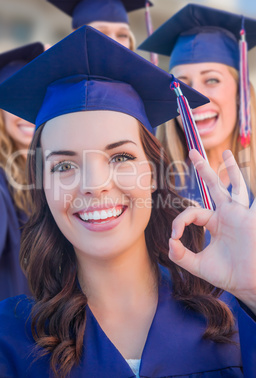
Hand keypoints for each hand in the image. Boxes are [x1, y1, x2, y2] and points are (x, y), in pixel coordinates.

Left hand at [169, 149, 255, 313]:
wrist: (248, 284)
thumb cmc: (228, 274)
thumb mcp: (198, 265)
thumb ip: (181, 255)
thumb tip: (169, 243)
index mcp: (215, 223)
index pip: (193, 212)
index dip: (180, 221)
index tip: (174, 236)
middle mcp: (227, 215)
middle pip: (213, 187)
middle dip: (203, 170)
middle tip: (192, 153)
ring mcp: (239, 214)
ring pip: (233, 186)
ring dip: (228, 169)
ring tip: (226, 153)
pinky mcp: (248, 218)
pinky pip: (250, 199)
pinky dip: (250, 184)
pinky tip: (246, 167)